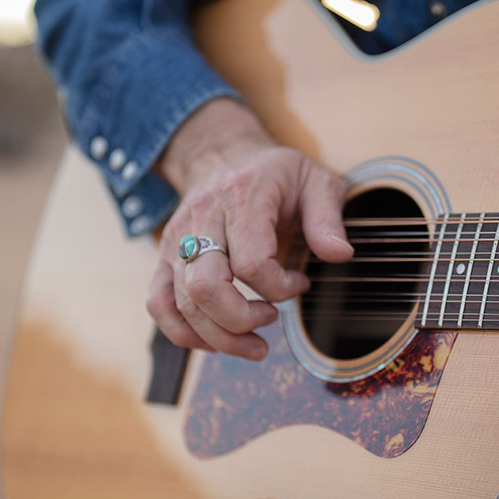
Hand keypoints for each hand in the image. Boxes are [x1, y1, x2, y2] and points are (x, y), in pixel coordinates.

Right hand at [147, 99, 352, 359]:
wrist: (223, 155)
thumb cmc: (274, 174)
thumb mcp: (314, 181)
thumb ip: (328, 218)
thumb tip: (339, 255)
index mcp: (242, 198)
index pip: (251, 262)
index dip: (279, 288)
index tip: (300, 283)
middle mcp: (202, 219)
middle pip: (206, 287)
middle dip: (242, 320)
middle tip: (271, 318)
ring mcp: (177, 239)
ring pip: (183, 302)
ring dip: (220, 336)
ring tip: (253, 343)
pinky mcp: (164, 257)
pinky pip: (159, 303)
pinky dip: (183, 332)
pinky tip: (214, 340)